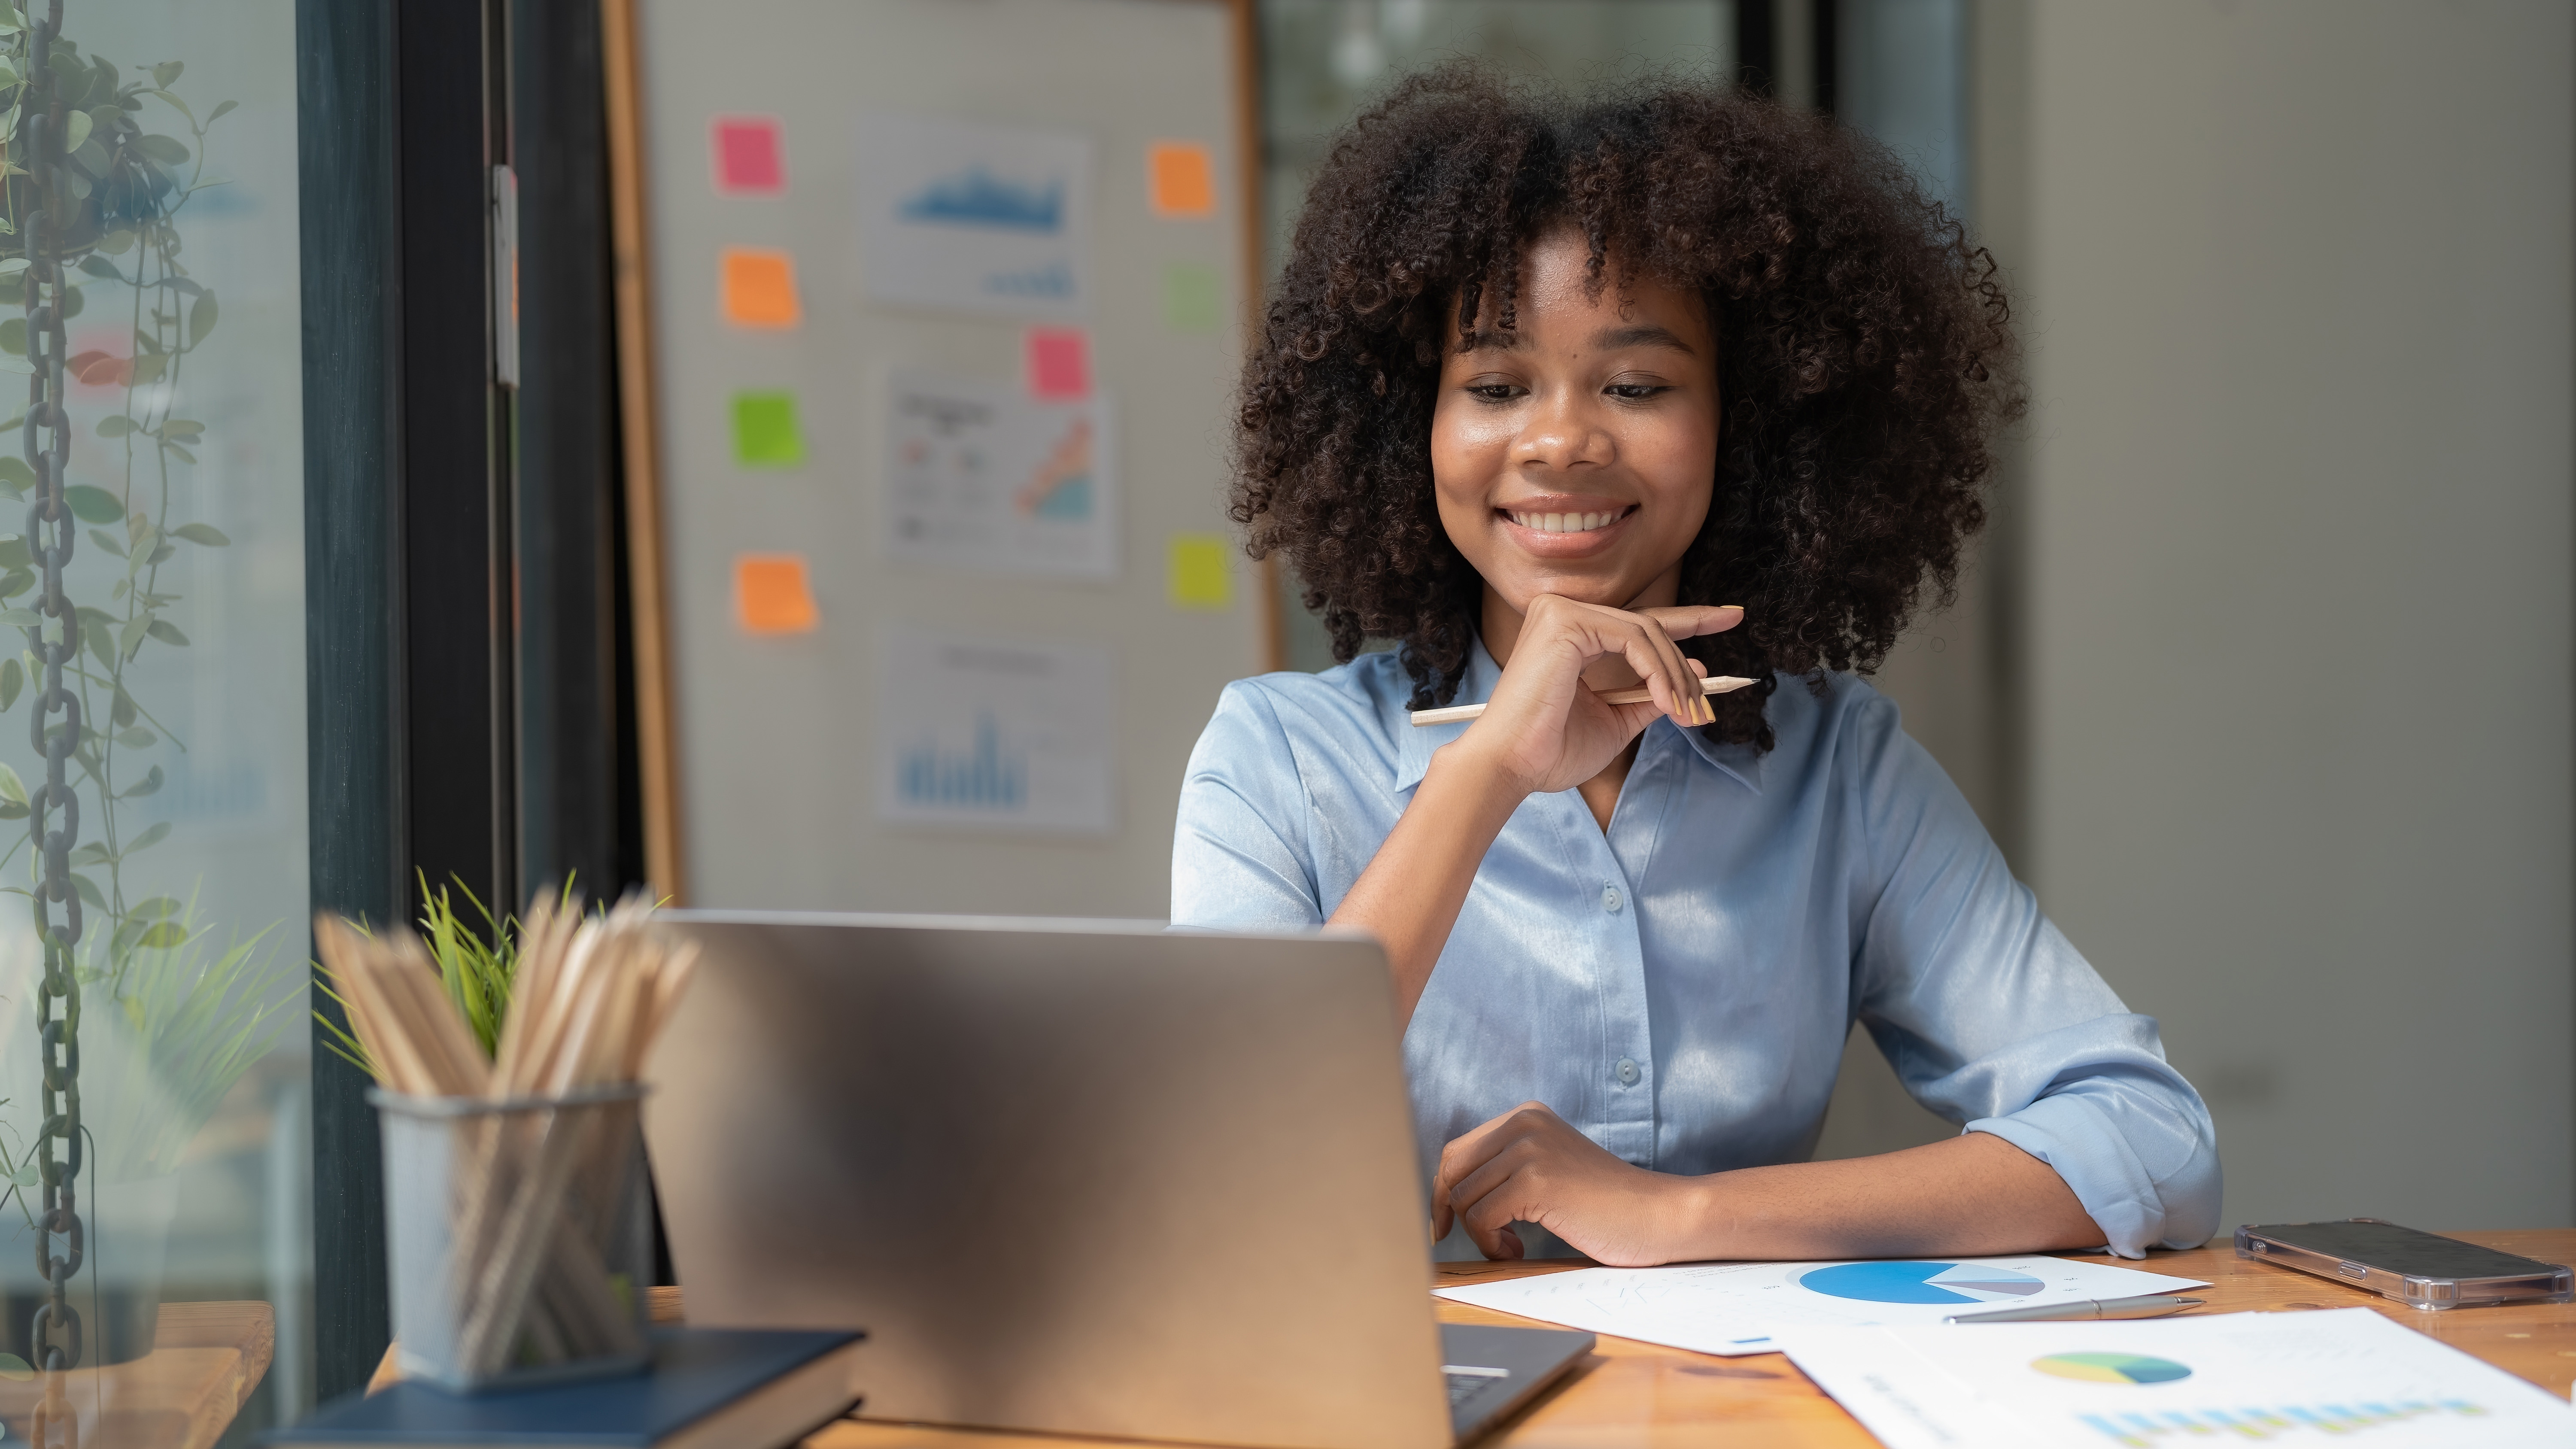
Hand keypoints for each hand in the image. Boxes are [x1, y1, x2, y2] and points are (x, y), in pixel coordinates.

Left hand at [1432, 1101, 1700, 1266]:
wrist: (1658, 1216)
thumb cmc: (1606, 1205)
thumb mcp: (1550, 1169)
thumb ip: (1508, 1168)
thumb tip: (1448, 1195)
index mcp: (1527, 1116)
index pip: (1458, 1150)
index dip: (1444, 1190)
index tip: (1445, 1223)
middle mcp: (1524, 1124)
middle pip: (1451, 1168)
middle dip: (1448, 1210)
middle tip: (1471, 1240)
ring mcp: (1529, 1149)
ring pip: (1463, 1197)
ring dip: (1480, 1233)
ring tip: (1514, 1247)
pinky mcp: (1535, 1181)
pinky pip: (1481, 1218)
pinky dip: (1492, 1244)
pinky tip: (1520, 1252)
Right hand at [1455, 596, 1742, 796]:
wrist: (1511, 766)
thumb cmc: (1550, 751)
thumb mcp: (1614, 721)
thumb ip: (1649, 695)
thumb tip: (1696, 671)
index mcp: (1571, 635)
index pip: (1639, 623)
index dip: (1691, 620)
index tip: (1731, 618)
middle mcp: (1562, 614)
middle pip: (1649, 626)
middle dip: (1686, 667)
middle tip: (1707, 707)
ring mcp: (1561, 613)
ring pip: (1646, 632)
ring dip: (1676, 676)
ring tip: (1688, 714)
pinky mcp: (1564, 622)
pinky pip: (1634, 638)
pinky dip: (1658, 671)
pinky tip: (1667, 703)